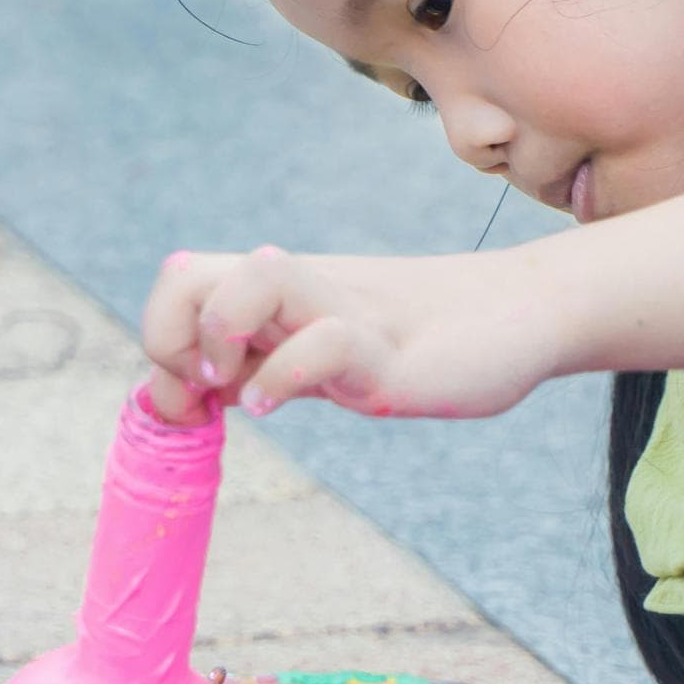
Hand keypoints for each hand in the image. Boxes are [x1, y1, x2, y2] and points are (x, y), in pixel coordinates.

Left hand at [142, 243, 557, 422]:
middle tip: (211, 390)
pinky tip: (279, 407)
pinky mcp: (389, 348)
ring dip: (221, 340)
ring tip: (247, 389)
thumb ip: (271, 363)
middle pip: (185, 276)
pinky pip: (322, 342)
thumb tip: (198, 394)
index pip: (180, 285)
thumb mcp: (333, 354)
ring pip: (251, 282)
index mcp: (285, 294)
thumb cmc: (431, 338)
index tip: (191, 403)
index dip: (160, 345)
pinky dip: (284, 379)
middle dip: (168, 341)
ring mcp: (346, 315)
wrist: (523, 313)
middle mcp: (303, 295)